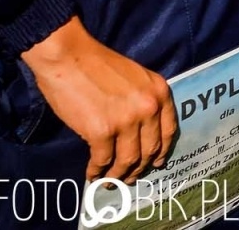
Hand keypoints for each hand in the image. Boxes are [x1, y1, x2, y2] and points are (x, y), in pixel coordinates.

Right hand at [21, 18, 176, 182]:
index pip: (168, 130)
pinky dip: (97, 171)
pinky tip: (92, 174)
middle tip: (130, 178)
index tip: (155, 162)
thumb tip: (140, 130)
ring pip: (128, 159)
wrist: (69, 57)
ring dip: (119, 175)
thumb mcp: (137, 77)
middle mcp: (148, 108)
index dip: (161, 151)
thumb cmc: (98, 64)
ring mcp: (126, 121)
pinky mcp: (101, 131)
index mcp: (160, 92)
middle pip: (149, 149)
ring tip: (111, 182)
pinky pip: (103, 160)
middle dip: (139, 167)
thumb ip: (144, 100)